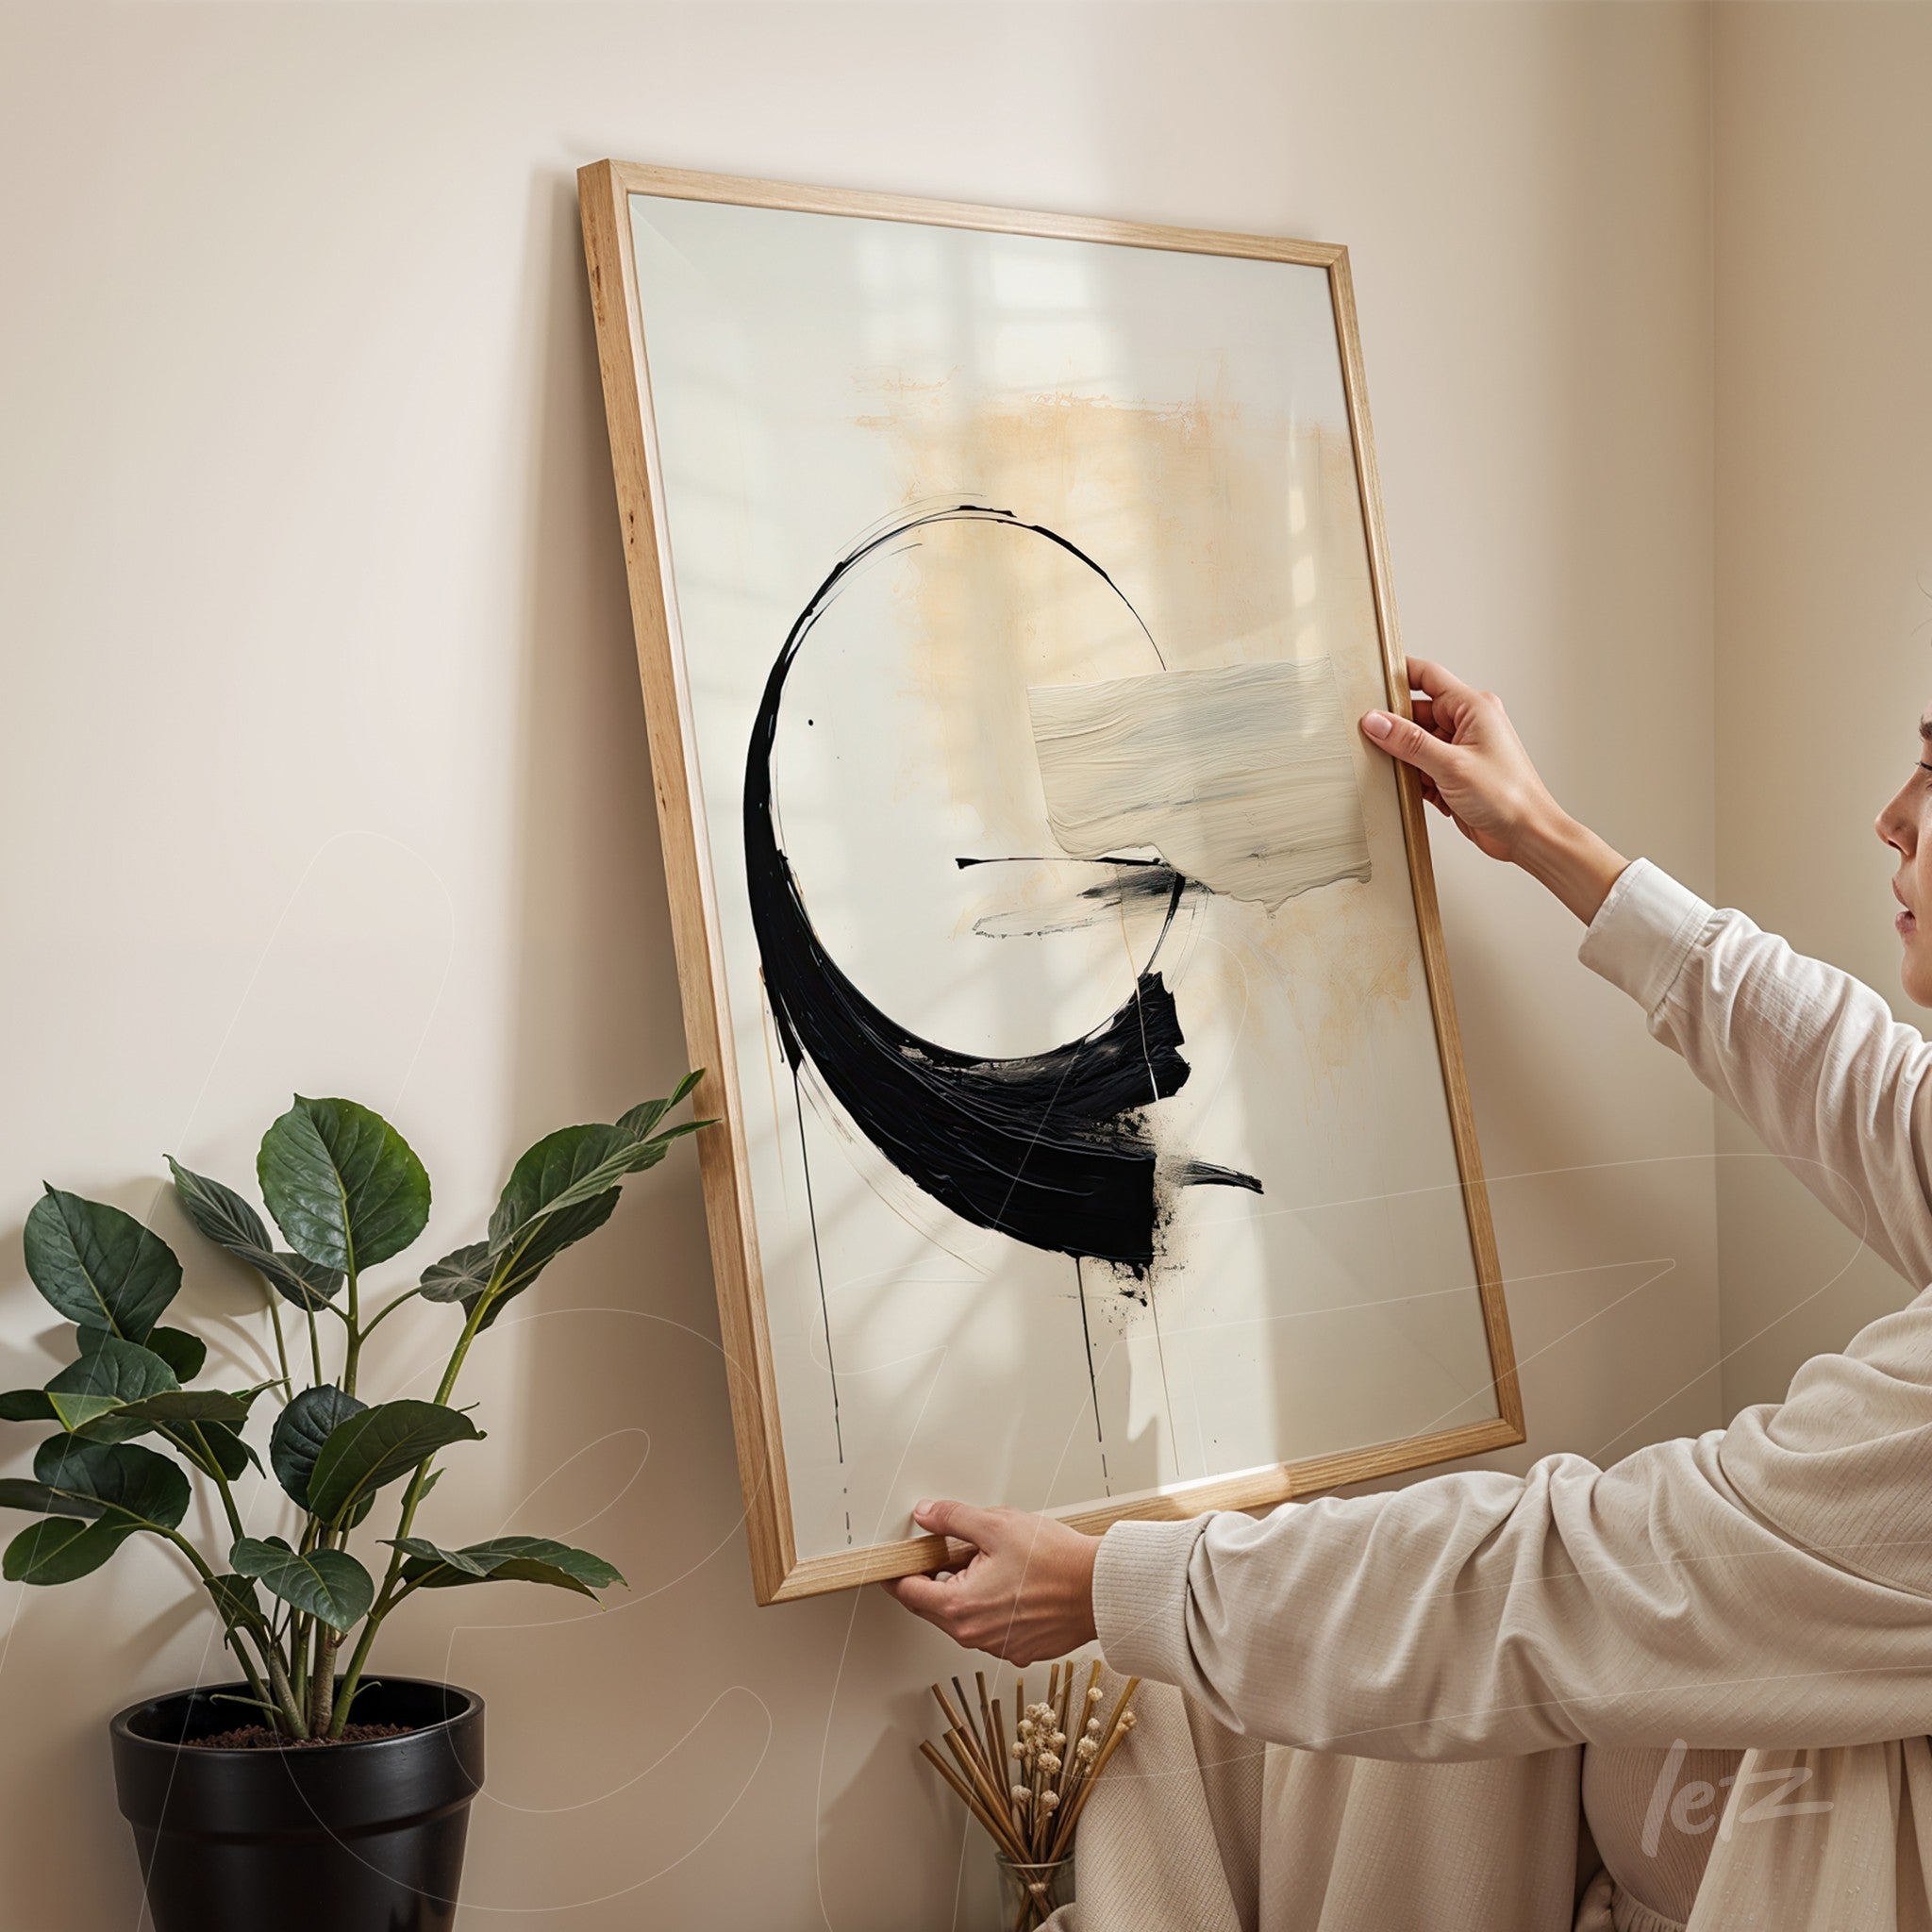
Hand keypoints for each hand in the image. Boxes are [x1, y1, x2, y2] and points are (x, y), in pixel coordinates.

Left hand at [881, 1500, 1099, 1663]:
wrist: (1100, 1588)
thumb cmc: (1055, 1560)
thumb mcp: (996, 1525)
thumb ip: (953, 1519)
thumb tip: (926, 1515)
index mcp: (959, 1607)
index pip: (908, 1593)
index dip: (901, 1571)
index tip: (899, 1559)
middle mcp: (974, 1635)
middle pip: (934, 1606)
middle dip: (938, 1577)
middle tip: (954, 1549)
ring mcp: (998, 1647)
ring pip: (964, 1618)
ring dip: (966, 1592)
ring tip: (993, 1563)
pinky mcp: (1020, 1650)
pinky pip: (991, 1628)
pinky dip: (992, 1607)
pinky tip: (1013, 1583)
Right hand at [1361, 657, 1627, 923]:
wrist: (1527, 835)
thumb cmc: (1508, 796)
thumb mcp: (1451, 765)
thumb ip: (1410, 742)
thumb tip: (1376, 721)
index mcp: (1473, 708)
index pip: (1427, 677)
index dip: (1399, 675)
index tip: (1370, 680)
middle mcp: (1467, 724)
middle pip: (1416, 713)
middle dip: (1394, 726)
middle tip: (1368, 736)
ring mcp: (1460, 750)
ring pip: (1415, 743)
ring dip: (1402, 756)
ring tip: (1389, 768)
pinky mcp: (1453, 774)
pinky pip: (1421, 766)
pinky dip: (1411, 777)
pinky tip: (1406, 789)